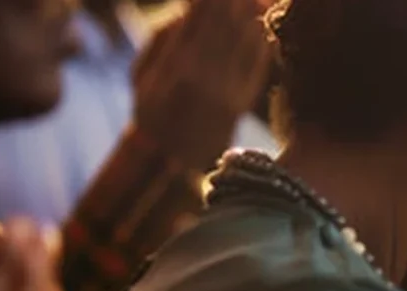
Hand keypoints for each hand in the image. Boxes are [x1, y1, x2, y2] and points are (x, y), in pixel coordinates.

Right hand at [132, 0, 272, 171]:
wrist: (176, 159)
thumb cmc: (152, 112)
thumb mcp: (141, 77)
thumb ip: (159, 41)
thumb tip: (183, 12)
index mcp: (176, 66)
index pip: (196, 18)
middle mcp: (205, 76)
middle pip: (224, 23)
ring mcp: (228, 88)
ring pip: (244, 39)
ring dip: (251, 9)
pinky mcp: (244, 98)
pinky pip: (258, 61)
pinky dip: (262, 34)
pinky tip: (265, 14)